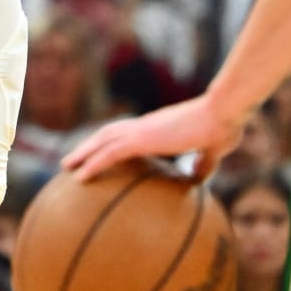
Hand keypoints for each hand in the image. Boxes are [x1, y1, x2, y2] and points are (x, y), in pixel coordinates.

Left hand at [62, 96, 242, 182]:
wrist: (225, 112)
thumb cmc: (224, 126)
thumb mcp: (213, 150)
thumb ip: (204, 163)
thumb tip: (198, 176)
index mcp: (159, 127)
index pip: (130, 133)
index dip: (114, 142)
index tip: (101, 153)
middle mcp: (146, 126)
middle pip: (109, 133)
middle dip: (90, 146)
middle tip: (73, 160)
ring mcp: (143, 130)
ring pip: (103, 140)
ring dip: (83, 153)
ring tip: (66, 167)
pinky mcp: (144, 138)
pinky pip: (111, 153)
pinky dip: (93, 164)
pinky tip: (80, 177)